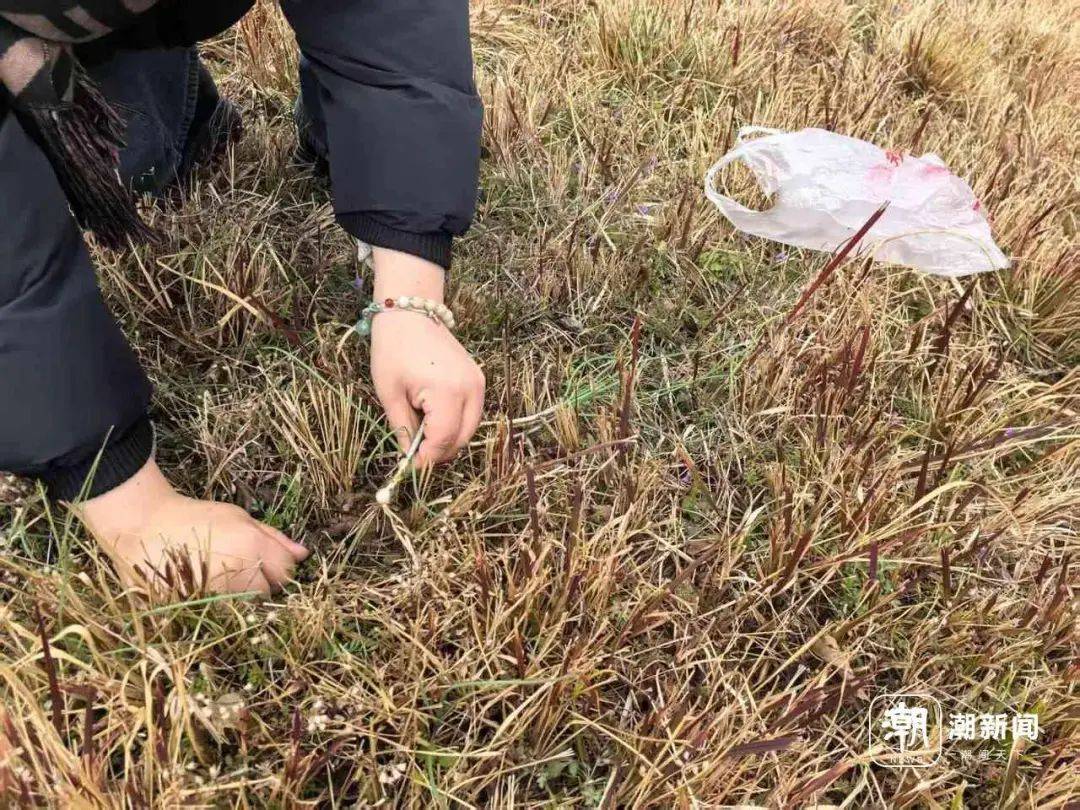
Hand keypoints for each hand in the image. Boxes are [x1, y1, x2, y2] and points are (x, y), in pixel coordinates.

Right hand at [78, 458, 308, 596]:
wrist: (142, 527)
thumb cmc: (195, 517)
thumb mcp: (239, 517)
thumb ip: (274, 537)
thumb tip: (304, 554)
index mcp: (252, 546)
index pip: (286, 572)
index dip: (279, 568)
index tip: (265, 562)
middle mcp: (237, 573)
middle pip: (268, 592)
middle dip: (259, 582)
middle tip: (236, 567)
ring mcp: (214, 595)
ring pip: (245, 608)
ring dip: (238, 596)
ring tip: (216, 575)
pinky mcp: (193, 610)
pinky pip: (219, 615)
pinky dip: (216, 606)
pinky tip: (203, 588)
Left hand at [368, 248, 484, 466]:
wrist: (410, 313)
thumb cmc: (393, 349)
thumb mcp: (390, 394)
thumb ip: (403, 429)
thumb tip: (409, 458)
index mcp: (447, 392)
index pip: (443, 440)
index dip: (426, 459)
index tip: (409, 467)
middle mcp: (471, 389)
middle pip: (460, 439)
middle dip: (438, 452)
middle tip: (414, 454)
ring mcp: (479, 383)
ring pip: (469, 429)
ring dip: (448, 439)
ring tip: (422, 435)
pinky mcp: (479, 380)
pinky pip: (472, 413)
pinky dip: (456, 424)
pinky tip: (434, 419)